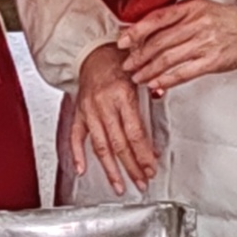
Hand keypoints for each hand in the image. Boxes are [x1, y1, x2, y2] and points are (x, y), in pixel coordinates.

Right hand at [69, 44, 157, 194]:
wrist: (91, 50)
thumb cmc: (117, 61)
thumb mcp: (139, 74)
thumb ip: (151, 94)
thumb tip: (160, 118)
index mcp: (122, 95)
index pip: (135, 133)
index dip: (144, 155)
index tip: (151, 168)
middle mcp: (104, 105)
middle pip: (119, 144)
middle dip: (132, 167)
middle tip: (142, 182)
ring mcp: (89, 111)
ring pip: (100, 146)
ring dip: (111, 169)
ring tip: (119, 185)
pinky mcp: (78, 112)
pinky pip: (76, 136)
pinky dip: (77, 155)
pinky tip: (83, 170)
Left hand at [119, 0, 236, 92]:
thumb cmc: (221, 19)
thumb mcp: (197, 8)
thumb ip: (172, 17)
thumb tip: (140, 28)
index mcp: (190, 7)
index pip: (157, 18)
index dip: (136, 31)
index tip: (121, 42)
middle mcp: (197, 23)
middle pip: (160, 42)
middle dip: (139, 56)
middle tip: (127, 65)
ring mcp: (205, 43)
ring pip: (169, 59)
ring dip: (149, 70)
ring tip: (137, 77)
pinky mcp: (212, 61)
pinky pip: (184, 72)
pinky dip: (167, 80)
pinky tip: (156, 84)